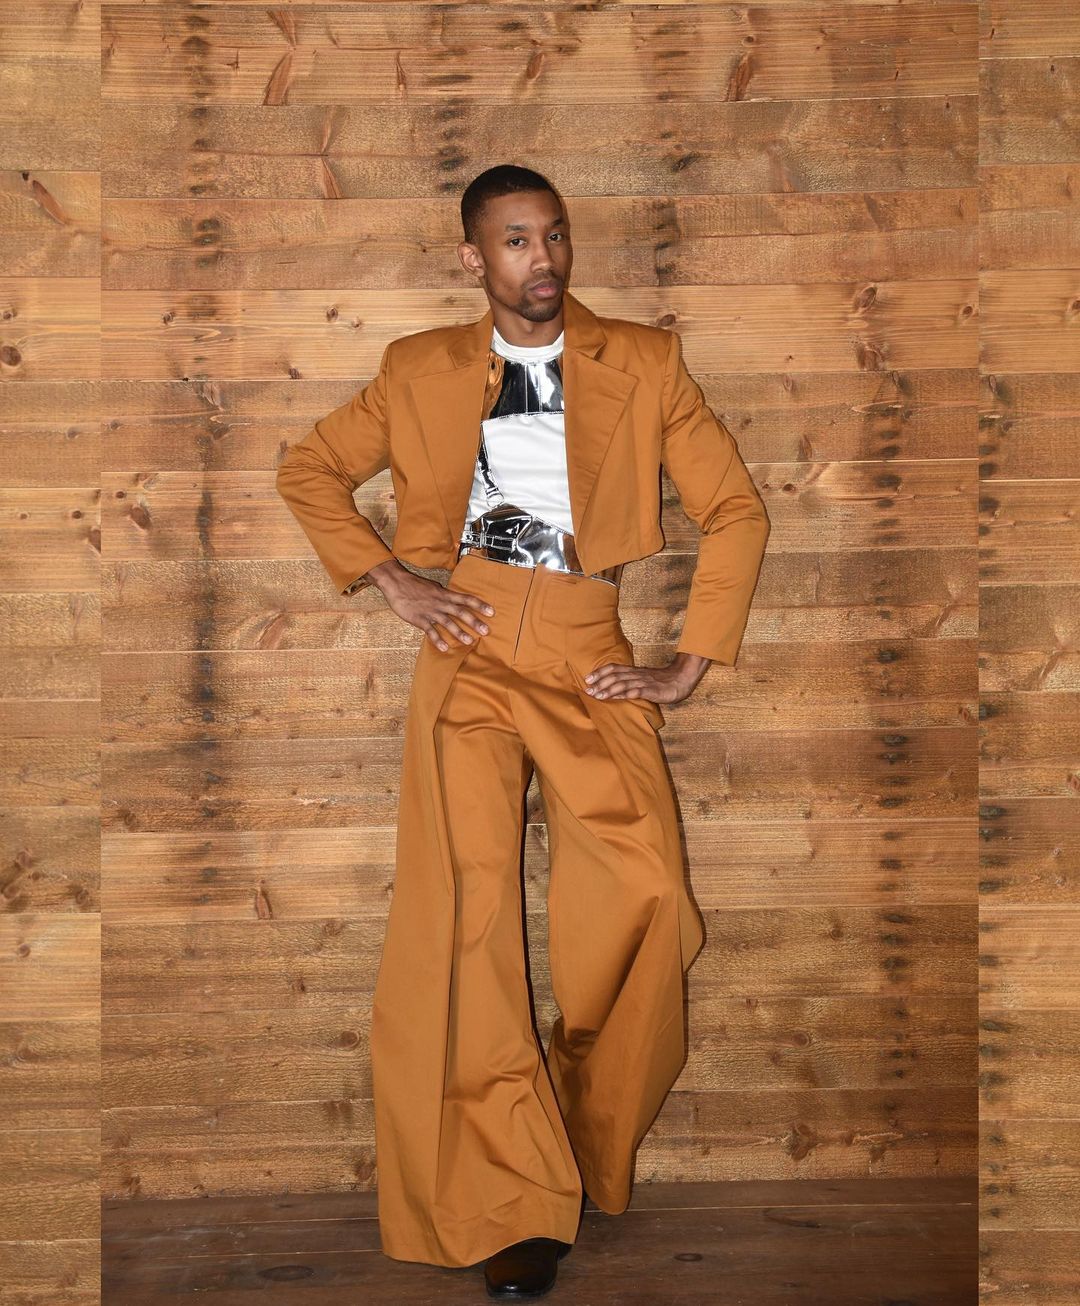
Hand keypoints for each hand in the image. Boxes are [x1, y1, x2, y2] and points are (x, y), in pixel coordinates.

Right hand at [365, 559, 494, 650]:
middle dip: (474, 622)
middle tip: (486, 631)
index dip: (479, 605)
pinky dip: (437, 639)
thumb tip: (454, 599)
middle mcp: (440, 602)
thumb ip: (444, 595)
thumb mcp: (433, 587)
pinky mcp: (419, 619)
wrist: (396, 583)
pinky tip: (444, 647)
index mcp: (445, 594)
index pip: (466, 599)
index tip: (492, 612)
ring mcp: (430, 611)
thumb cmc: (414, 585)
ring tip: (469, 641)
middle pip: (461, 612)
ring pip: (447, 622)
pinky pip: (430, 631)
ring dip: (459, 632)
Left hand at [584, 651, 710, 704]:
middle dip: (600, 683)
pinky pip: (638, 691)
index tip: (587, 679)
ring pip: (624, 683)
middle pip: (615, 676)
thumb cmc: (660, 681)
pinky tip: (619, 697)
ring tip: (598, 696)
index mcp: (633, 671)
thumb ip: (628, 682)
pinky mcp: (652, 690)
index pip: (613, 668)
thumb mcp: (642, 679)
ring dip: (609, 689)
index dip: (600, 672)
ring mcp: (644, 682)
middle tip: (587, 690)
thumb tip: (612, 689)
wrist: (681, 679)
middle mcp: (636, 675)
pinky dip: (627, 694)